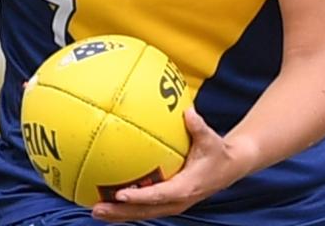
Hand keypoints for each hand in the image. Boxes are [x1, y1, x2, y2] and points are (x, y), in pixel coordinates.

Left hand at [91, 108, 251, 222]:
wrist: (229, 167)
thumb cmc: (217, 151)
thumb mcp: (210, 138)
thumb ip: (198, 126)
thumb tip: (187, 111)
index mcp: (186, 188)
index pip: (159, 195)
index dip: (140, 197)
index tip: (120, 194)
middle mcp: (177, 201)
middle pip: (144, 211)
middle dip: (119, 212)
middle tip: (96, 208)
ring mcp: (171, 205)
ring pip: (141, 213)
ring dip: (118, 214)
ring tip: (95, 209)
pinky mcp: (167, 202)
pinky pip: (144, 207)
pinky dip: (126, 206)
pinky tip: (107, 199)